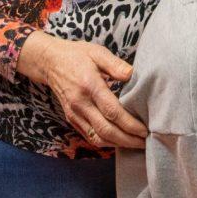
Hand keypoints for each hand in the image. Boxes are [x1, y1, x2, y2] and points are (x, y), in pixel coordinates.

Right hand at [16, 31, 146, 148]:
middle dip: (128, 140)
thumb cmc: (77, 55)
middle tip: (146, 142)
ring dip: (118, 144)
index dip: (130, 124)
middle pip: (106, 131)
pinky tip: (119, 141)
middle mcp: (81, 104)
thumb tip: (133, 74)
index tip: (145, 129)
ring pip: (98, 138)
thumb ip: (115, 64)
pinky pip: (90, 136)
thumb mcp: (97, 52)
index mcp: (89, 86)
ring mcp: (74, 114)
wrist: (50, 62)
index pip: (112, 111)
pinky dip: (106, 142)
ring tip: (136, 143)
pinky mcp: (71, 119)